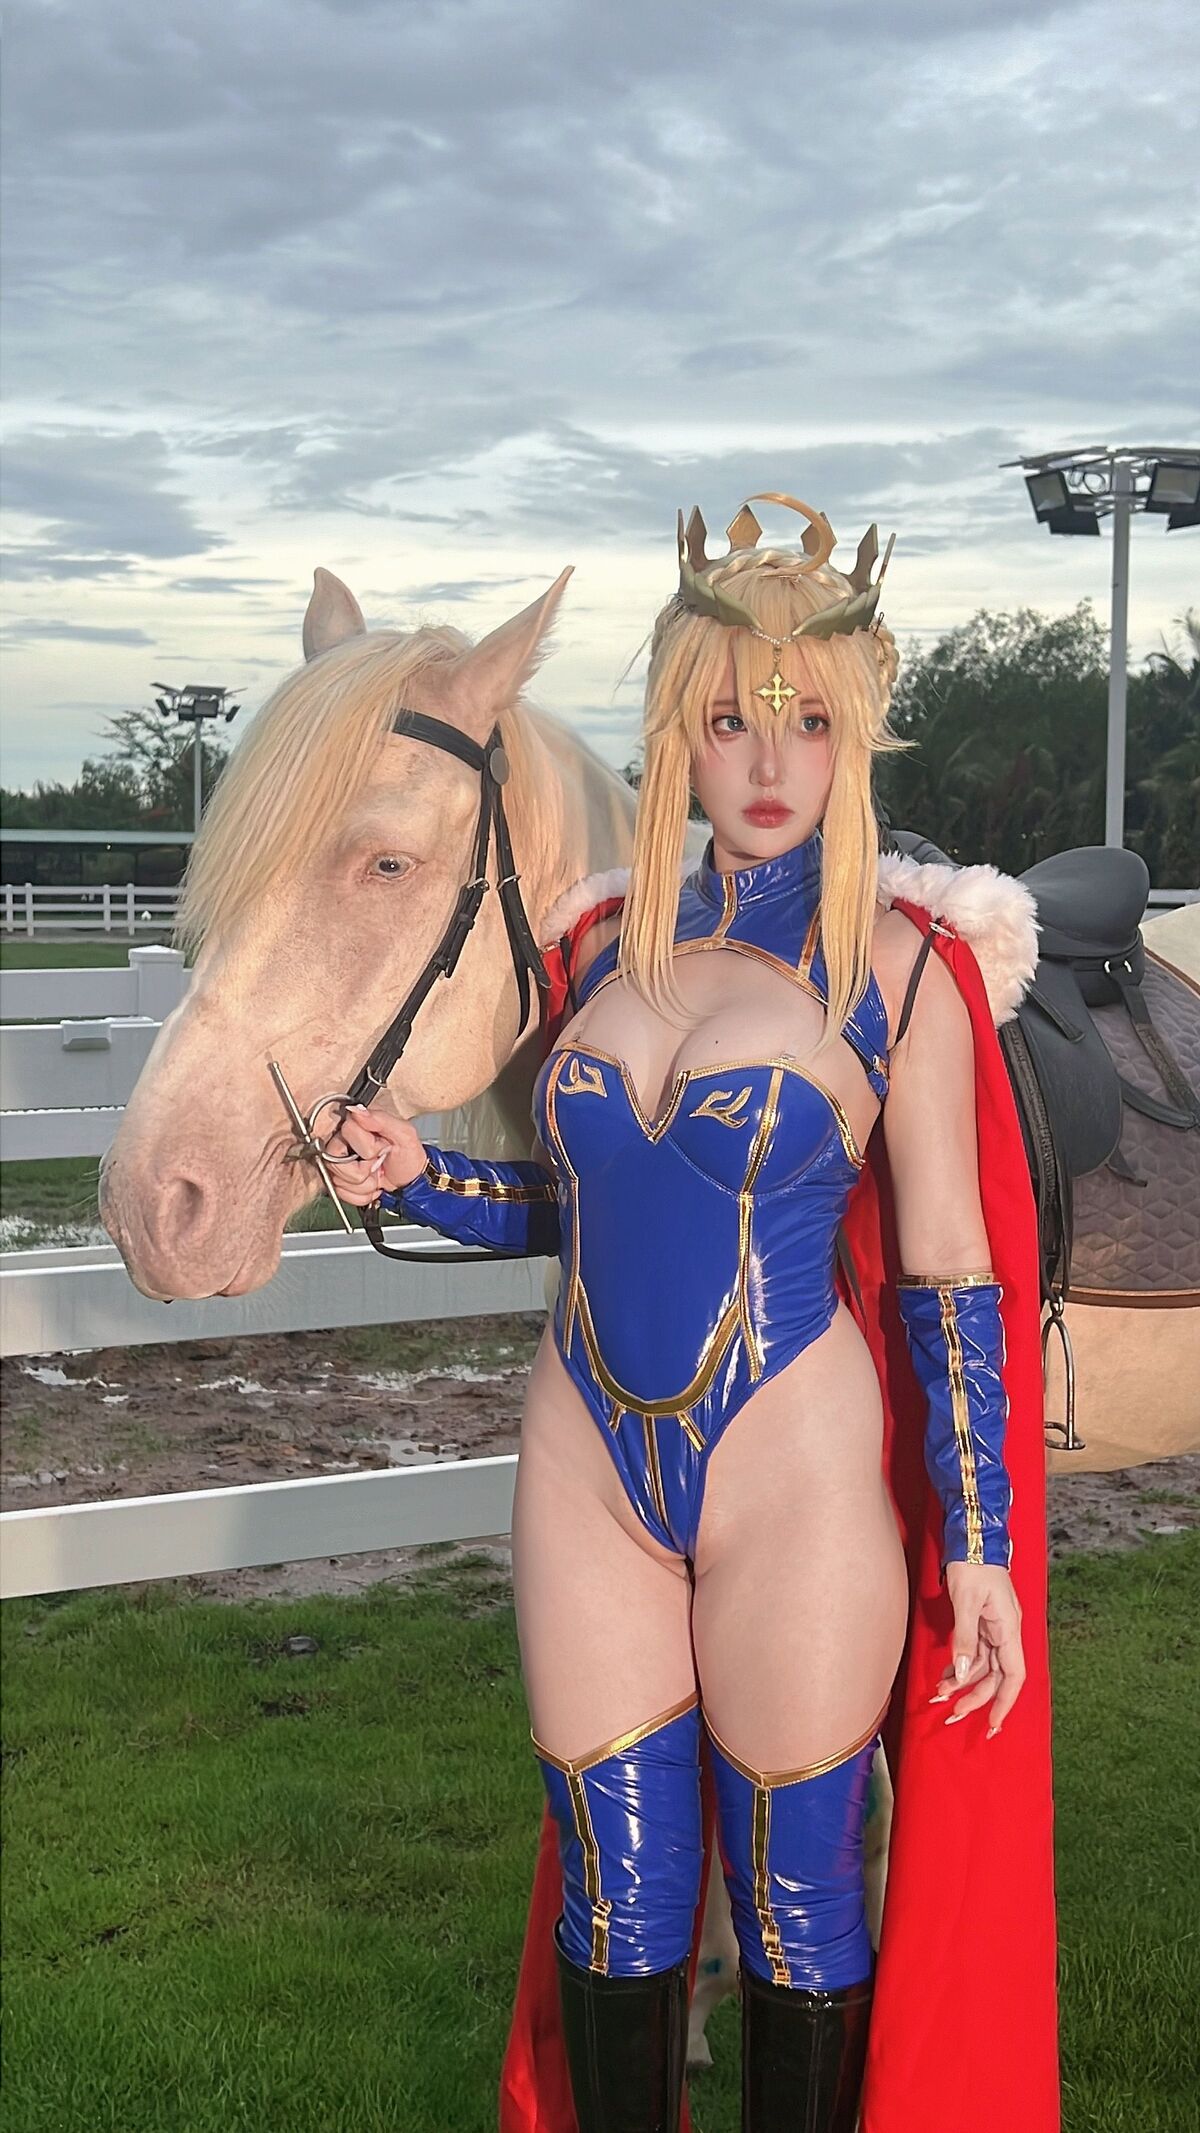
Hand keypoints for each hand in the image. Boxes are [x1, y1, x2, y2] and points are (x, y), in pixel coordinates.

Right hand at [323, 1103, 426, 1203]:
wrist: (411, 1182)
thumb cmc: (408, 1156)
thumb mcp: (404, 1134)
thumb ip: (381, 1119)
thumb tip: (357, 1111)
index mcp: (358, 1125)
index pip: (347, 1131)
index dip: (367, 1147)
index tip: (381, 1148)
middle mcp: (343, 1143)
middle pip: (336, 1160)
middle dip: (363, 1169)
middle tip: (378, 1163)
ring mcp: (338, 1163)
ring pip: (338, 1180)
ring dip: (365, 1184)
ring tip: (376, 1174)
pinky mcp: (339, 1182)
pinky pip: (342, 1193)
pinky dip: (362, 1195)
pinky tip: (371, 1184)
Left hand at [930, 1562, 1024, 1738]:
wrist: (971, 1540)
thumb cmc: (972, 1566)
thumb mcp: (966, 1601)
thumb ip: (965, 1638)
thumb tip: (962, 1672)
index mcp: (1009, 1628)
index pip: (1014, 1675)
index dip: (1005, 1702)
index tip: (994, 1724)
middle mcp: (1005, 1633)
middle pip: (996, 1676)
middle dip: (977, 1698)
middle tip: (952, 1714)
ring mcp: (994, 1629)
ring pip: (983, 1667)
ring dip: (963, 1683)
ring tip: (940, 1696)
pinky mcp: (982, 1624)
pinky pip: (974, 1653)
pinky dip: (959, 1666)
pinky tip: (944, 1676)